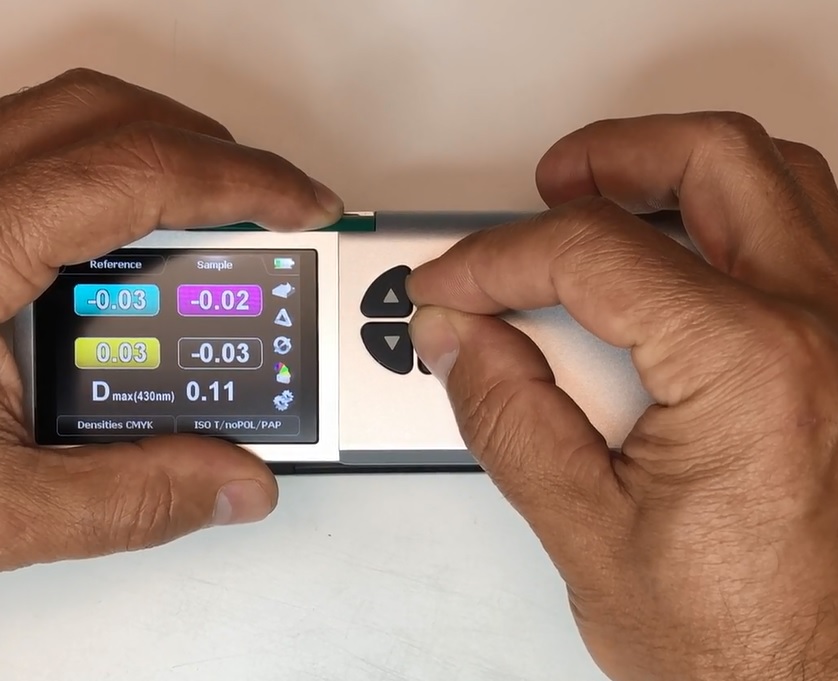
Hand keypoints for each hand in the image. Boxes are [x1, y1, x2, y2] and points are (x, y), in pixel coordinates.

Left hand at [0, 68, 342, 570]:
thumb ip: (126, 500)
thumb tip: (234, 486)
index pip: (136, 169)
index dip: (244, 179)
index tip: (305, 202)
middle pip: (108, 112)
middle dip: (213, 150)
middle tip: (273, 207)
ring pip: (64, 113)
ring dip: (156, 148)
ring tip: (214, 212)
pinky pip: (27, 142)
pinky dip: (100, 164)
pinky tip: (118, 233)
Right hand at [406, 113, 837, 679]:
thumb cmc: (746, 651)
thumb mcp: (589, 537)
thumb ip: (510, 419)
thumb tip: (460, 338)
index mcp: (753, 368)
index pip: (593, 256)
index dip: (498, 259)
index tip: (453, 286)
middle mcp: (827, 330)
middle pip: (710, 161)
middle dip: (605, 160)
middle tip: (542, 193)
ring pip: (772, 180)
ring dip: (676, 172)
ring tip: (605, 203)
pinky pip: (804, 235)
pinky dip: (729, 216)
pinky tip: (678, 259)